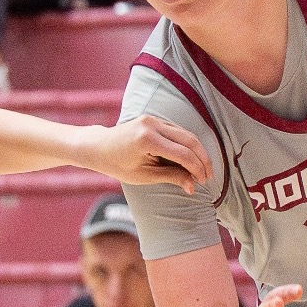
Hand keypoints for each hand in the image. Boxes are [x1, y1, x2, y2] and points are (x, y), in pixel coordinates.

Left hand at [84, 116, 209, 190]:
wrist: (98, 147)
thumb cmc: (117, 165)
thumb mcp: (143, 176)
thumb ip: (170, 177)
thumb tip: (192, 187)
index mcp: (147, 140)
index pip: (182, 153)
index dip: (196, 168)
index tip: (203, 182)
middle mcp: (152, 124)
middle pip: (189, 140)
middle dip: (202, 159)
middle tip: (208, 176)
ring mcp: (154, 119)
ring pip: (186, 134)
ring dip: (197, 151)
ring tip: (203, 170)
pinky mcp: (155, 119)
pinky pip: (177, 131)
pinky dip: (188, 145)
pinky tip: (192, 159)